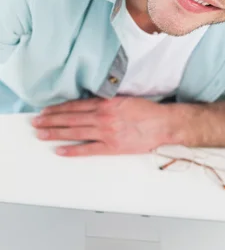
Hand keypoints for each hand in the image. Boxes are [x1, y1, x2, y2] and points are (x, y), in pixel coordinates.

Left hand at [32, 96, 172, 156]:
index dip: (58, 109)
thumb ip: (106, 101)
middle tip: (36, 122)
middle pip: (70, 119)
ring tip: (41, 134)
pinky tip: (60, 150)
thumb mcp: (124, 99)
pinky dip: (73, 150)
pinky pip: (88, 149)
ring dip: (55, 133)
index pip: (75, 106)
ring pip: (75, 133)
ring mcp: (106, 132)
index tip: (45, 111)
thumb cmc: (147, 112)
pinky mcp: (112, 147)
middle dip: (51, 120)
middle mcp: (103, 117)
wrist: (163, 124)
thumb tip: (88, 104)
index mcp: (106, 103)